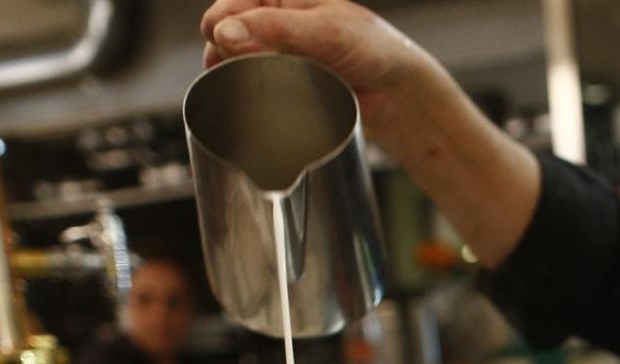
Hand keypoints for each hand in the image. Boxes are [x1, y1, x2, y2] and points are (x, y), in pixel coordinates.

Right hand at [200, 0, 445, 152]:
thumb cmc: (373, 50)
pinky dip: (246, 89)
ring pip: (234, 58)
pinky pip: (252, 82)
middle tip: (229, 68)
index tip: (222, 43)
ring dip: (230, 72)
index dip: (221, 22)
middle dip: (223, 49)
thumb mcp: (326, 32)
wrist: (398, 94)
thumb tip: (224, 33)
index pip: (233, 3)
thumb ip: (276, 30)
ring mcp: (279, 52)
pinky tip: (247, 99)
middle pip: (225, 30)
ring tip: (240, 85)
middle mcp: (277, 19)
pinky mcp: (284, 81)